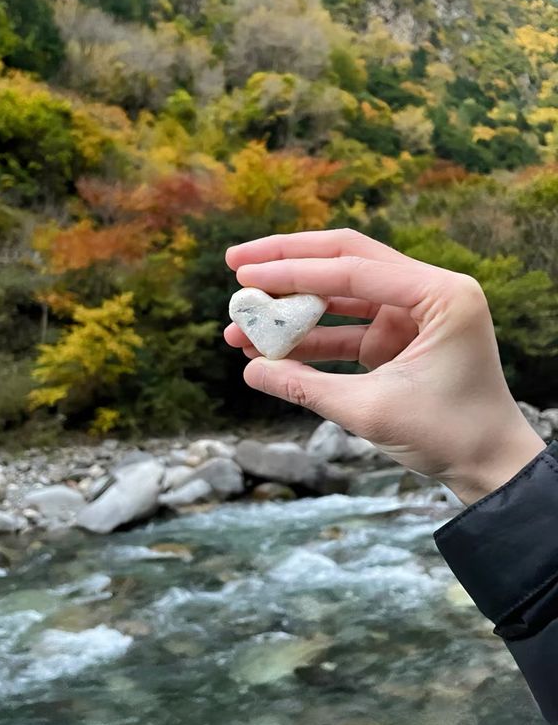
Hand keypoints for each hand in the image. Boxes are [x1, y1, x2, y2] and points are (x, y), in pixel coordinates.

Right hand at [224, 229, 545, 504]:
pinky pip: (344, 328)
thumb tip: (250, 372)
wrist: (488, 466)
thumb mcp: (370, 410)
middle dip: (287, 261)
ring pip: (340, 292)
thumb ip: (306, 387)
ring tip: (241, 324)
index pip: (353, 269)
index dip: (292, 272)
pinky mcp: (397, 336)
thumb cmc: (449, 435)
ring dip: (292, 307)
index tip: (243, 275)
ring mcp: (411, 312)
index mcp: (440, 294)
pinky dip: (310, 337)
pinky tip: (270, 351)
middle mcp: (427, 291)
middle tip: (236, 264)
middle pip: (345, 258)